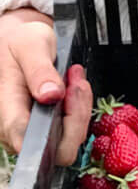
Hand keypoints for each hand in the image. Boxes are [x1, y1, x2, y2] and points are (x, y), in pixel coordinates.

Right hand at [0, 8, 92, 165]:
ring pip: (66, 140)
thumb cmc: (19, 42)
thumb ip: (39, 71)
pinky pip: (68, 129)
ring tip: (75, 78)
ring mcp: (28, 130)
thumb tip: (50, 96)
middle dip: (78, 115)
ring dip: (79, 109)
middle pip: (57, 147)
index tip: (71, 94)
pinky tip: (73, 86)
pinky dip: (77, 109)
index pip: (29, 142)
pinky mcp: (40, 128)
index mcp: (6, 108)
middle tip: (78, 81)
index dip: (61, 132)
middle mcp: (13, 127)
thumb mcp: (31, 46)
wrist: (16, 41)